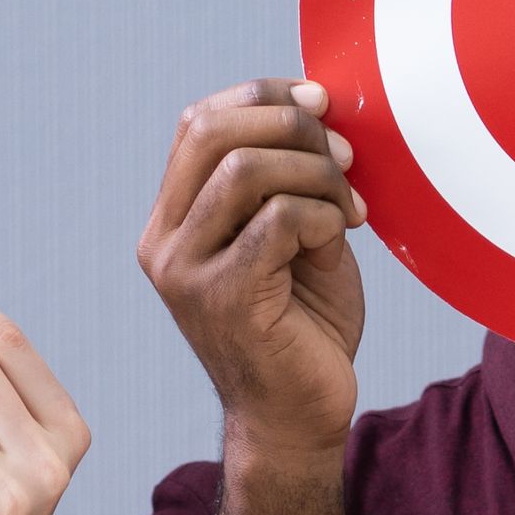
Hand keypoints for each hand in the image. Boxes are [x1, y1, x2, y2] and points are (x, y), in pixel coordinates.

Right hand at [138, 77, 365, 467]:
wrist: (298, 418)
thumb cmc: (303, 326)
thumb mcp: (293, 236)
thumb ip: (288, 178)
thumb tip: (316, 105)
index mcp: (173, 219)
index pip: (199, 122)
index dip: (262, 96)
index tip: (321, 102)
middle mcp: (165, 241)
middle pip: (214, 131)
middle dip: (292, 124)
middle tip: (346, 155)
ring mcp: (186, 271)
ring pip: (245, 168)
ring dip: (315, 172)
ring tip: (349, 204)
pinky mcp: (224, 298)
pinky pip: (277, 219)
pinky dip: (322, 214)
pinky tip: (341, 237)